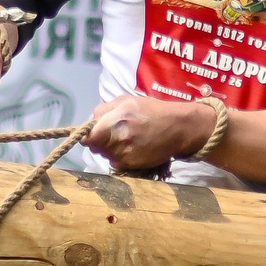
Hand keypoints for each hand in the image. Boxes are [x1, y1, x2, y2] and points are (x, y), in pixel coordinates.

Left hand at [86, 91, 213, 173]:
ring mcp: (125, 154)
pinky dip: (120, 157)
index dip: (87, 136)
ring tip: (126, 140)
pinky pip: (116, 163)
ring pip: (105, 155)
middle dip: (99, 142)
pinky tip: (132, 148)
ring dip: (110, 150)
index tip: (93, 133)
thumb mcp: (127, 101)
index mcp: (115, 120)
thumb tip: (91, 122)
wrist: (178, 128)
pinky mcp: (132, 165)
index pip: (87, 137)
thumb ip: (105, 110)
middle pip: (95, 147)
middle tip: (113, 134)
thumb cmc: (152, 111)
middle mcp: (118, 138)